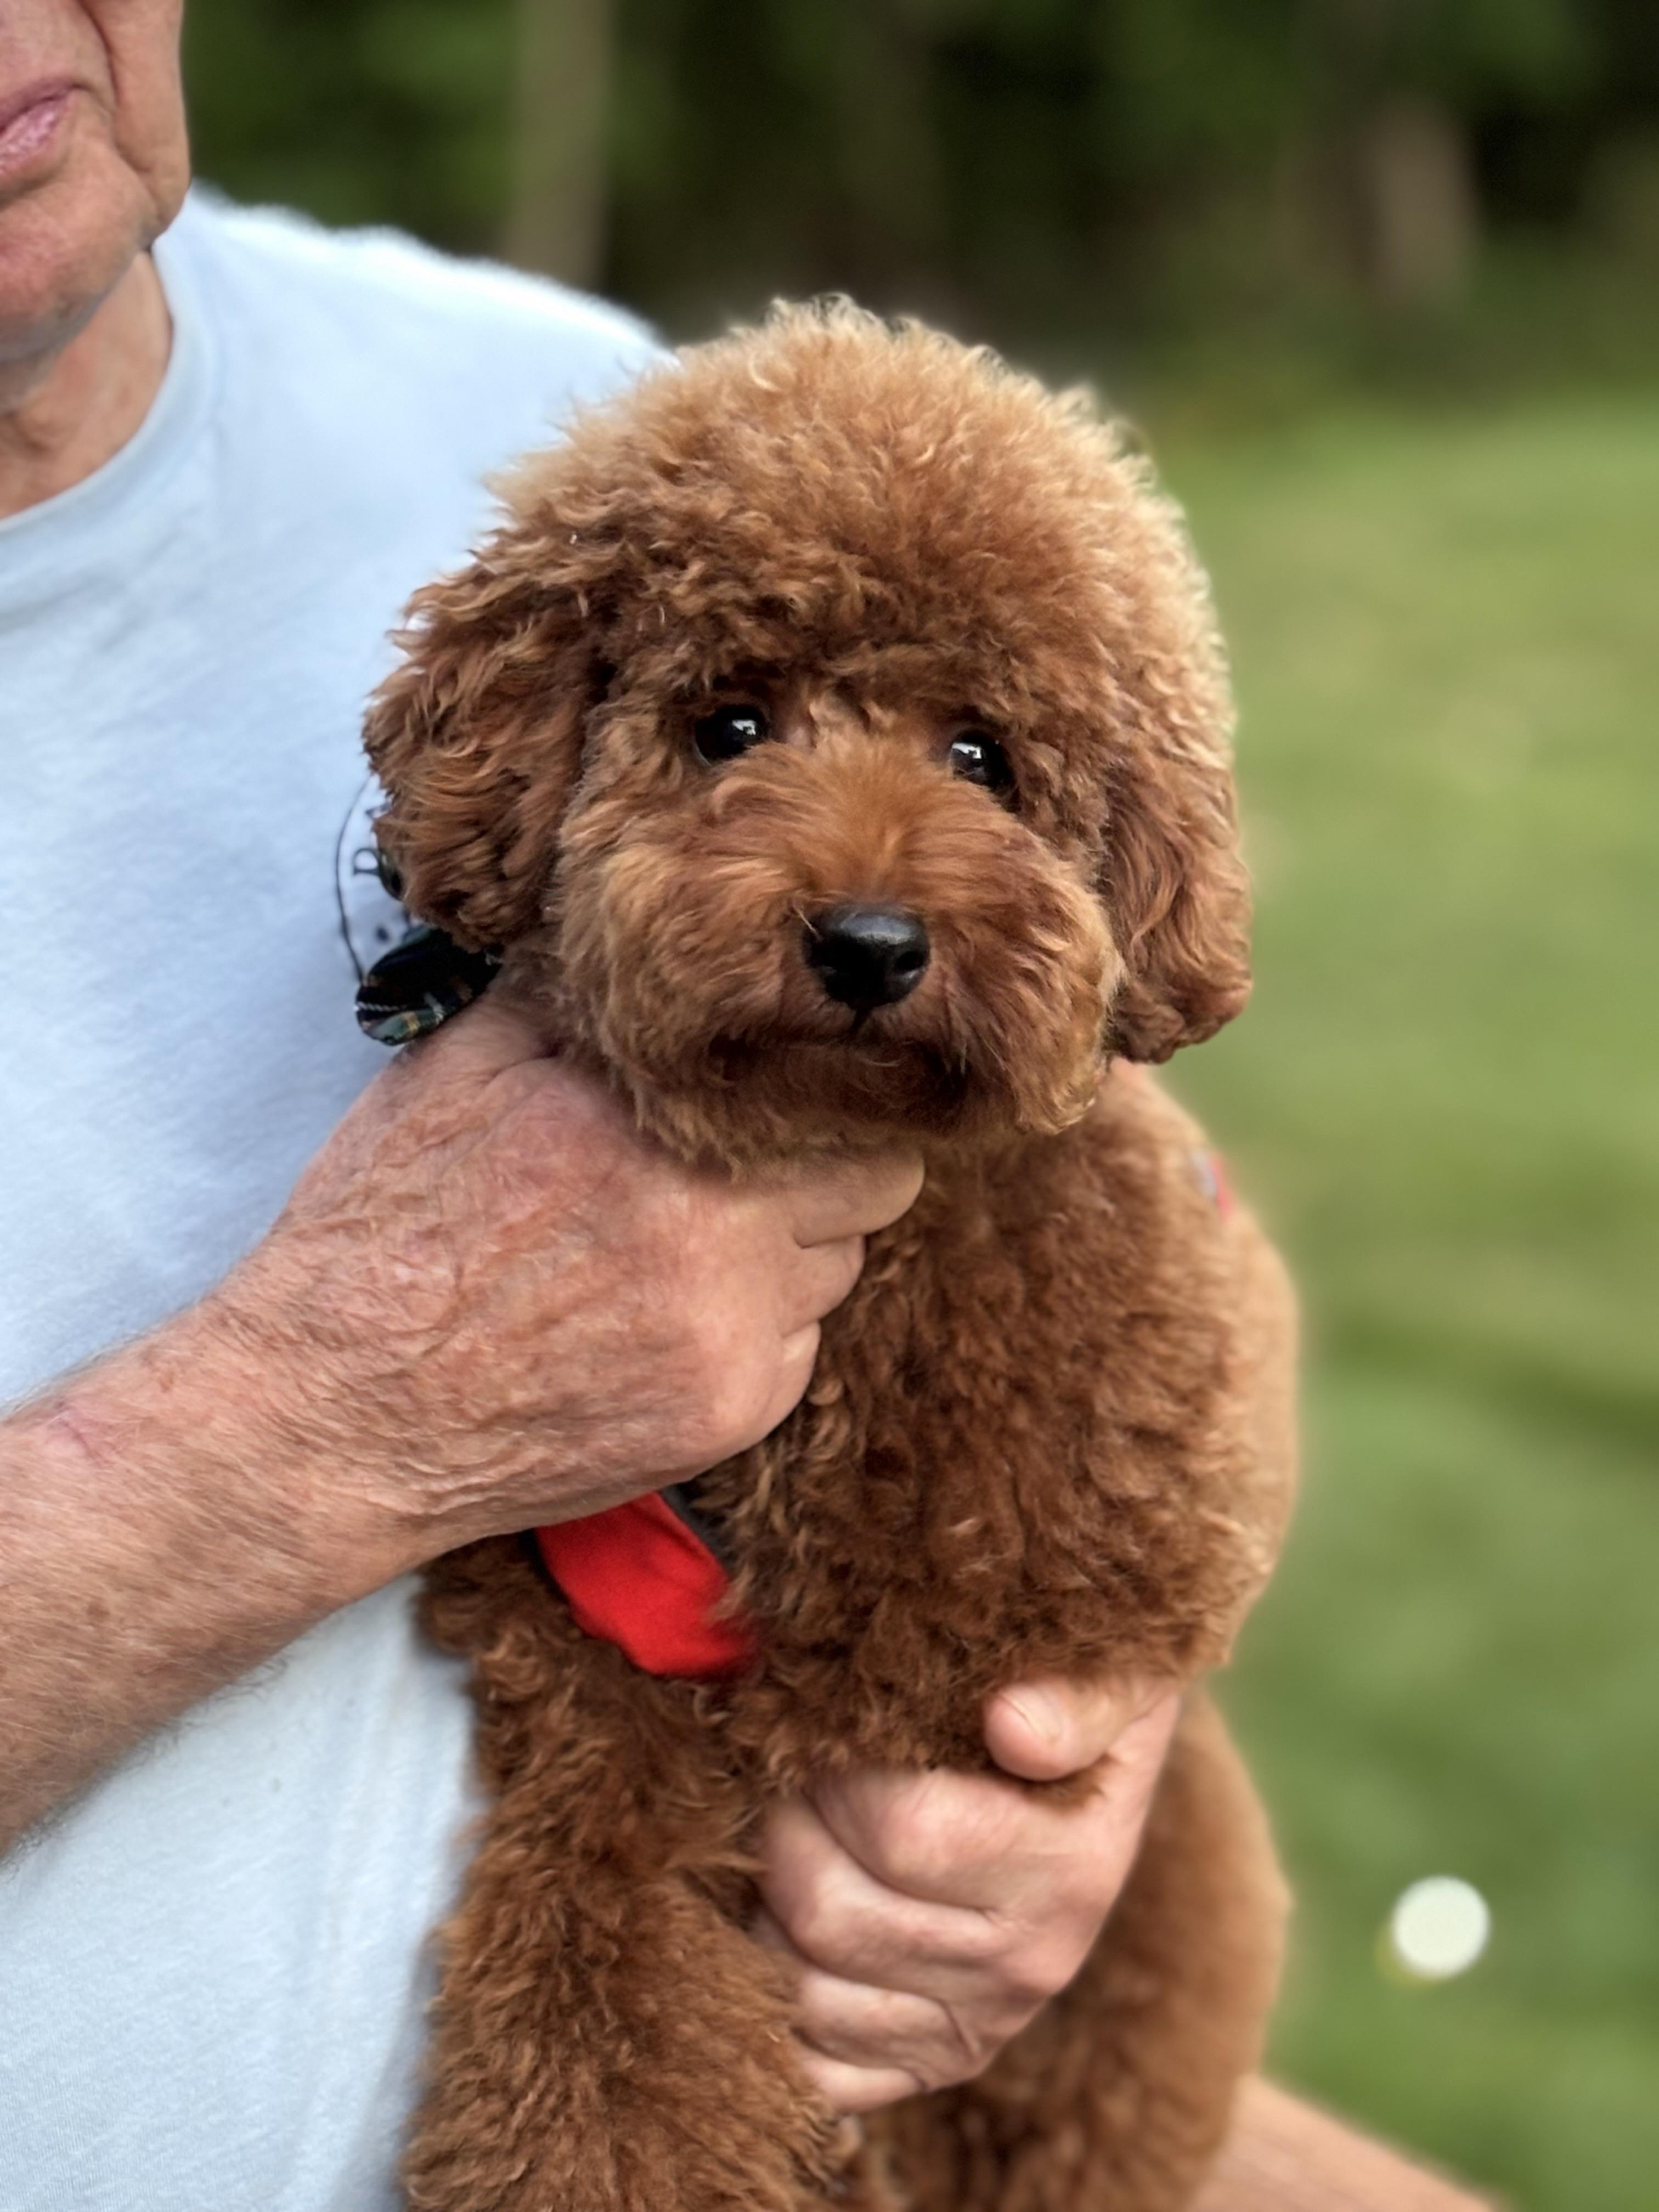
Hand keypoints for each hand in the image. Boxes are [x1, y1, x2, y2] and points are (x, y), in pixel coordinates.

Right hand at [206, 995, 923, 1569]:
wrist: (336, 1413)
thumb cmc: (385, 1232)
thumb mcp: (456, 1069)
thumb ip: (573, 1004)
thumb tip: (650, 949)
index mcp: (648, 1121)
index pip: (831, 1087)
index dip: (819, 1085)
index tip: (794, 1087)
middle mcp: (712, 1226)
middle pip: (875, 1182)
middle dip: (829, 1167)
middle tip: (761, 1171)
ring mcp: (729, 1331)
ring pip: (838, 1267)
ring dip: (789, 1253)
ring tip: (686, 1252)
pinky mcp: (727, 1414)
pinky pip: (797, 1351)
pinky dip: (751, 1334)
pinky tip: (661, 1327)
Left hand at [755, 1680, 1180, 2110]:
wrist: (1092, 1781)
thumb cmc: (1080, 1702)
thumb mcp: (1112, 1677)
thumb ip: (1074, 1698)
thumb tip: (1013, 1726)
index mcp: (1068, 1874)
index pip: (900, 1831)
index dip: (834, 1767)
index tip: (822, 1718)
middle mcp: (1026, 1970)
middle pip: (834, 1916)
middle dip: (782, 1827)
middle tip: (780, 1769)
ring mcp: (977, 2030)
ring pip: (805, 1993)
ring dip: (763, 1903)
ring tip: (781, 1830)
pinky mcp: (928, 2066)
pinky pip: (816, 2073)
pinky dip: (773, 2003)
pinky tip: (777, 1920)